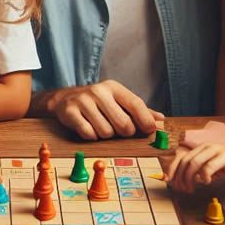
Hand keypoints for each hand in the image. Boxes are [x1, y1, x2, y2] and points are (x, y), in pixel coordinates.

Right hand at [34, 80, 162, 139]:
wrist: (63, 99)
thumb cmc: (97, 103)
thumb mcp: (117, 101)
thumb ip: (139, 110)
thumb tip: (161, 120)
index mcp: (113, 87)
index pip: (135, 104)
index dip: (145, 120)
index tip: (150, 131)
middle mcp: (99, 91)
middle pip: (123, 124)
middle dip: (123, 133)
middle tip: (117, 129)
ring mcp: (83, 101)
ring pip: (106, 132)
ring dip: (105, 135)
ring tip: (99, 126)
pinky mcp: (70, 112)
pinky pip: (88, 134)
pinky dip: (90, 136)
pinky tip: (87, 128)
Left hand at [164, 143, 224, 192]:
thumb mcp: (214, 168)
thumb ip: (202, 172)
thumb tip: (188, 182)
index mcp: (201, 149)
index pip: (181, 158)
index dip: (172, 169)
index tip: (168, 181)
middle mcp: (205, 148)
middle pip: (185, 161)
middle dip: (180, 177)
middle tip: (182, 190)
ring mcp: (215, 150)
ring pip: (194, 163)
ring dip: (189, 178)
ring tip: (192, 189)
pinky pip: (209, 166)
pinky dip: (204, 175)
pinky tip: (207, 182)